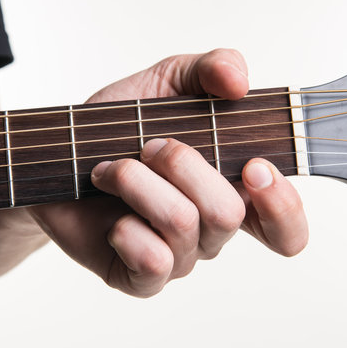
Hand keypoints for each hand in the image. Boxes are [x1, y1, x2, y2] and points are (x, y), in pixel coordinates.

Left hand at [31, 49, 307, 296]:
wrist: (61, 155)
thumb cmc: (119, 126)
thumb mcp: (167, 82)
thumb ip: (211, 69)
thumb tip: (239, 81)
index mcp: (230, 190)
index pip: (285, 227)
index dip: (282, 205)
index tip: (253, 167)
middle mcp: (210, 230)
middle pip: (227, 214)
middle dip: (181, 165)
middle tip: (149, 144)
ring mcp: (178, 257)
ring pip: (182, 225)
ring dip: (139, 183)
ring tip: (111, 169)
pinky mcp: (140, 278)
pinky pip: (152, 261)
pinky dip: (126, 228)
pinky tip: (110, 215)